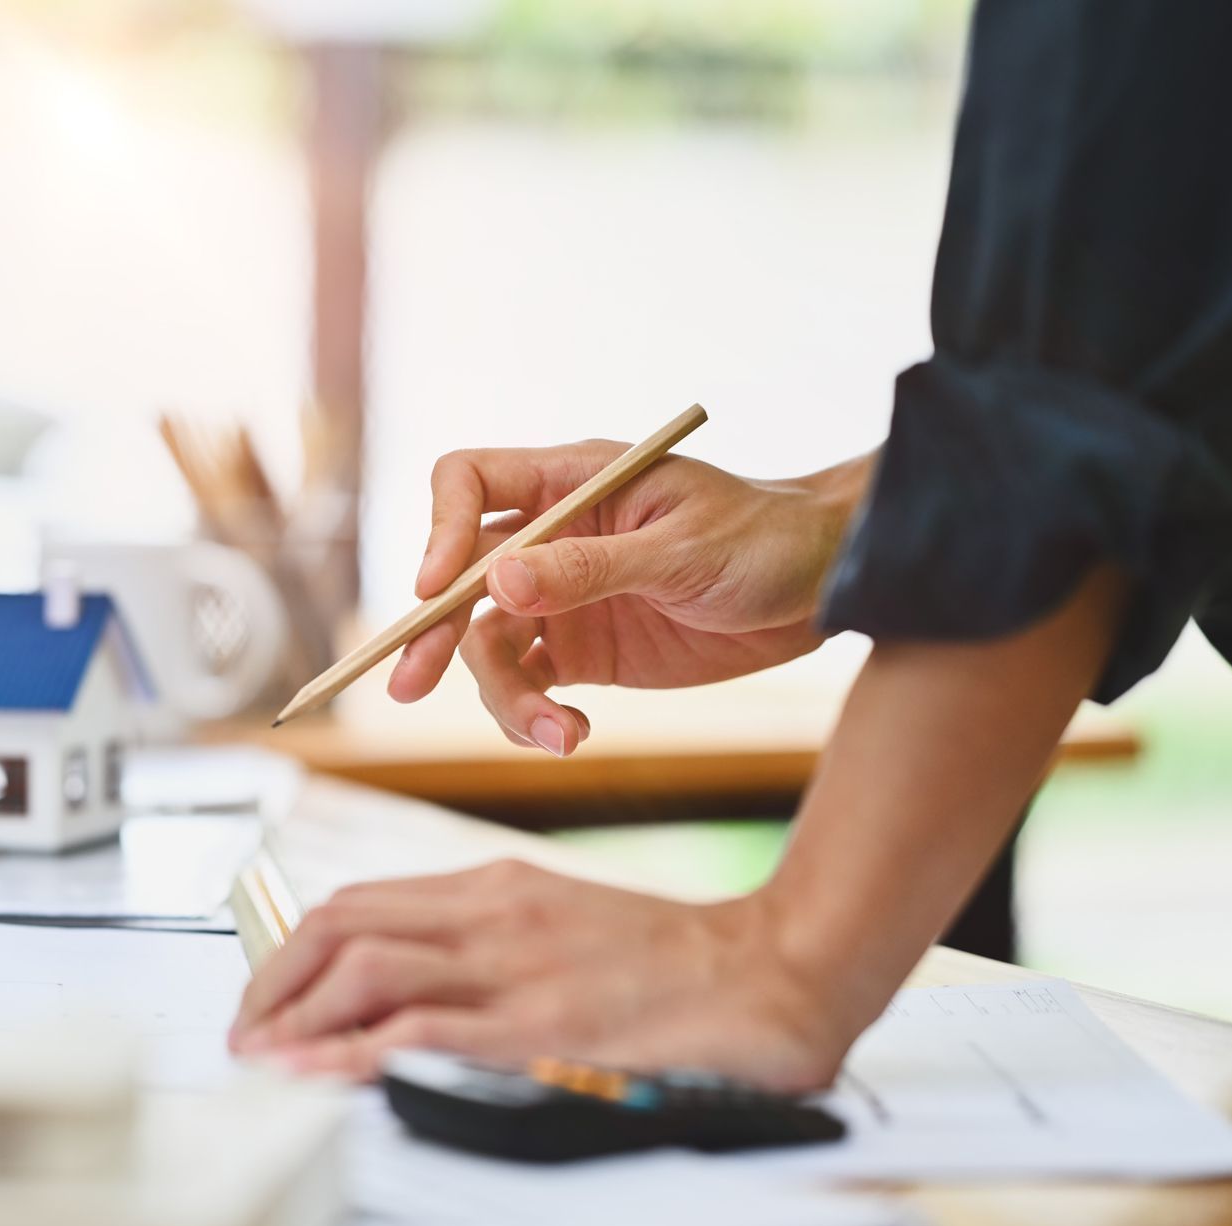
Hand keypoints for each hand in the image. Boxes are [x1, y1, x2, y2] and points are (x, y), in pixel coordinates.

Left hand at [229, 859, 849, 1091]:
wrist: (765, 969)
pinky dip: (358, 1049)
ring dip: (298, 1015)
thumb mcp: (558, 927)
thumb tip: (405, 992)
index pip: (360, 903)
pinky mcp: (544, 1018)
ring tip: (265, 1060)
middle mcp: (492, 910)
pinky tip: (322, 1074)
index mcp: (494, 883)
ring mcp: (515, 962)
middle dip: (273, 980)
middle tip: (246, 1033)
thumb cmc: (666, 959)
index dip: (292, 950)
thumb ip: (485, 945)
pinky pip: (425, 1026)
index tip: (265, 997)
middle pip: (342, 924)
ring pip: (368, 965)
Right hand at [390, 443, 870, 754]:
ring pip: (489, 644)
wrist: (824, 591)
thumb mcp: (684, 552)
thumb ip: (591, 568)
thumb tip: (498, 585)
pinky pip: (529, 686)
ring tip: (554, 736)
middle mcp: (554, 537)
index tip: (439, 590)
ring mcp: (564, 598)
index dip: (441, 531)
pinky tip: (570, 737)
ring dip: (502, 695)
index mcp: (574, 483)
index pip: (470, 483)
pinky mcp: (584, 653)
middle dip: (433, 632)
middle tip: (407, 686)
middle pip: (461, 577)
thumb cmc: (765, 542)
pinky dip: (533, 718)